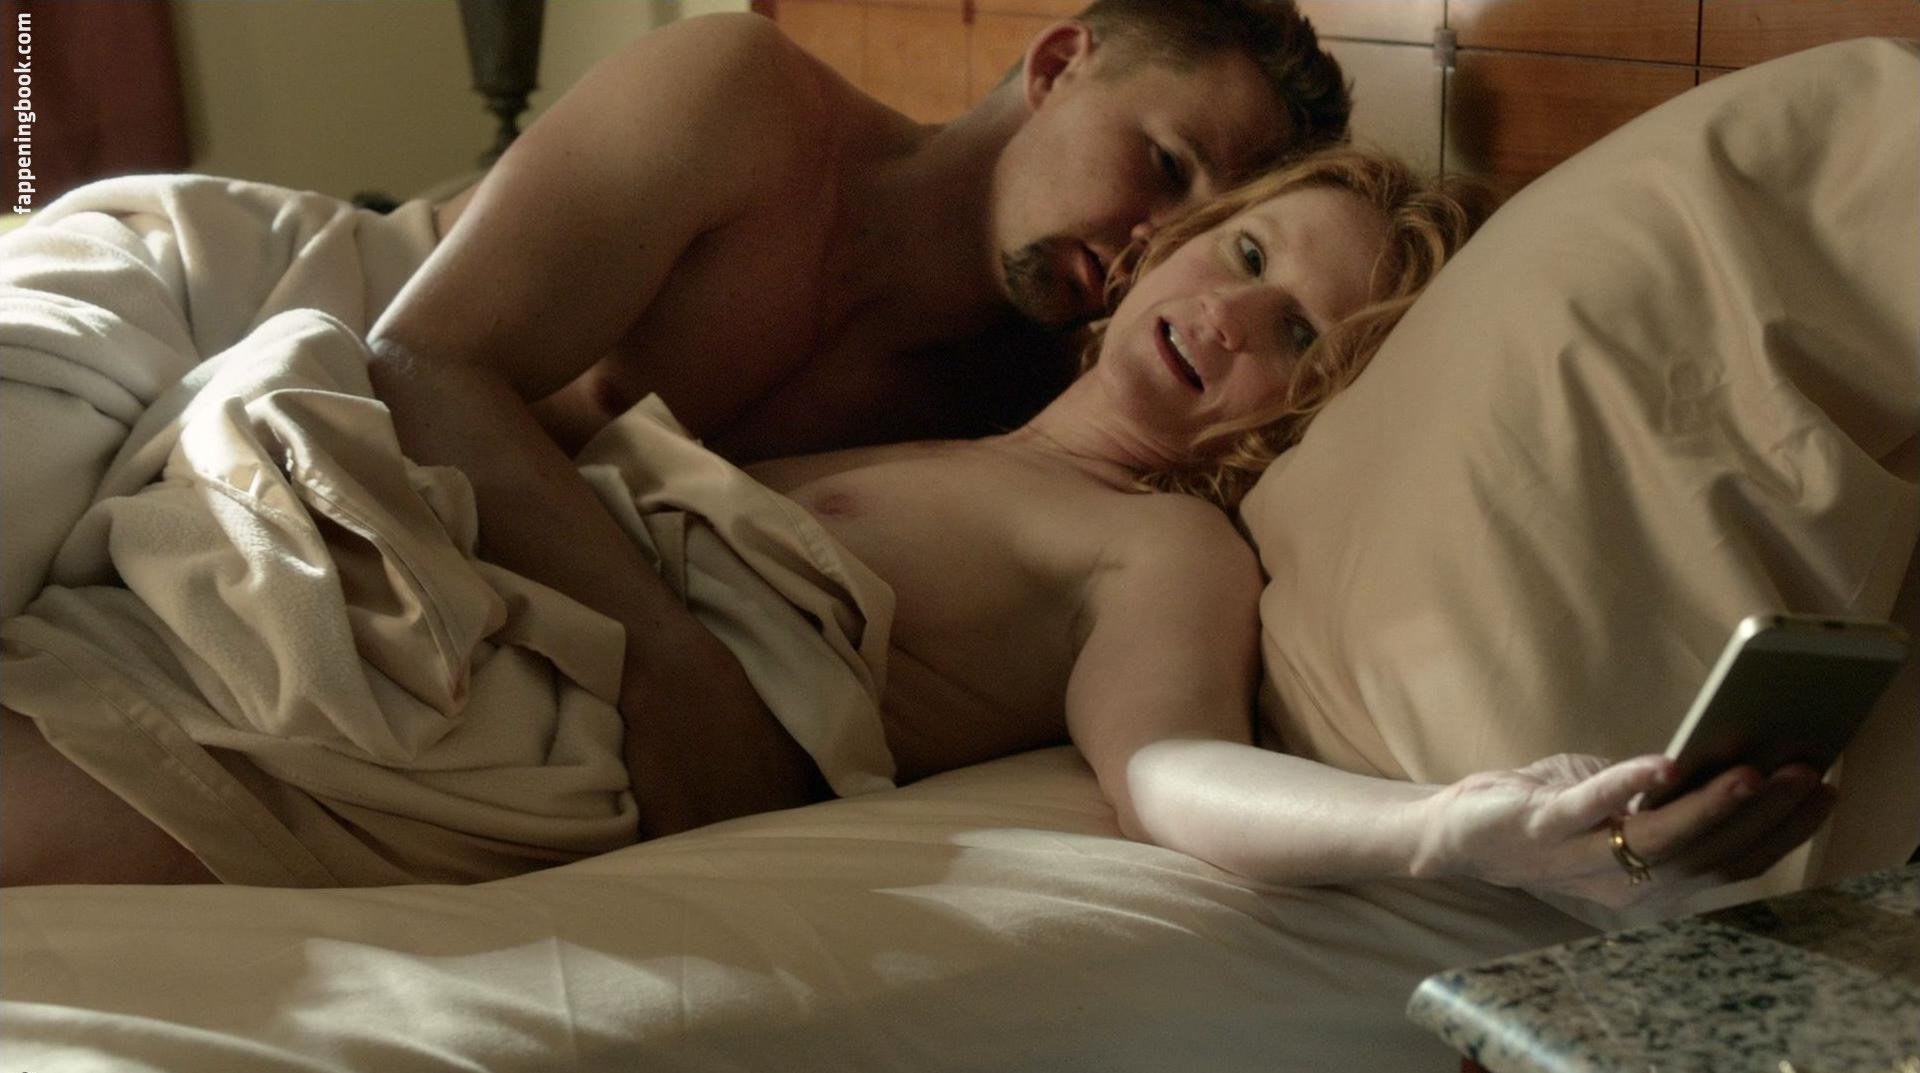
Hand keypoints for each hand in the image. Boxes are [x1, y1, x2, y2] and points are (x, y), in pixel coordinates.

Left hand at [1410, 753, 1836, 909]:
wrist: (1459, 832)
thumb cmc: (1546, 808)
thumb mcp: (1614, 797)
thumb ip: (1662, 789)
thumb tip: (1722, 747)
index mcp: (1649, 876)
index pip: (1730, 859)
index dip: (1781, 829)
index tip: (1825, 790)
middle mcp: (1623, 880)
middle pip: (1708, 852)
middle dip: (1764, 813)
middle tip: (1806, 773)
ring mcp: (1581, 858)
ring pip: (1660, 840)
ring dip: (1708, 804)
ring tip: (1749, 772)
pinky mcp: (1541, 828)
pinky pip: (1590, 808)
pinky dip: (1626, 786)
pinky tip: (1662, 765)